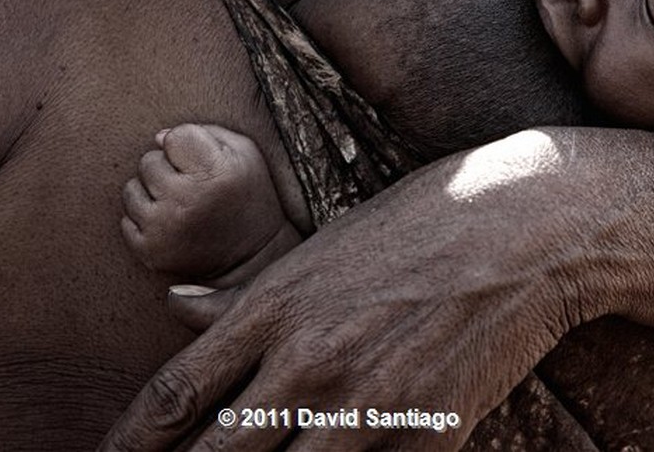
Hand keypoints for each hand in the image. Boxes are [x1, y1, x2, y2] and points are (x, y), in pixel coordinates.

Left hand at [101, 131, 599, 450]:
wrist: (524, 228)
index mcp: (275, 308)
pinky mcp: (423, 441)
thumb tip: (173, 304)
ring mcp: (365, 408)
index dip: (129, 442)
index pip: (175, 394)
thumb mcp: (321, 244)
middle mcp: (307, 363)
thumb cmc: (420, 224)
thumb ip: (243, 290)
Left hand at [120, 123, 298, 281]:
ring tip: (180, 204)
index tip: (203, 160)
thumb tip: (158, 138)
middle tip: (193, 186)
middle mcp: (186, 200)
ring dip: (151, 193)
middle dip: (167, 168)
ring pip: (132, 189)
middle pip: (148, 161)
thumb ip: (203, 132)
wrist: (254, 255)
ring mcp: (165, 228)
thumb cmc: (249, 193)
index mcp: (215, 172)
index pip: (175, 136)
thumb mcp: (244, 153)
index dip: (188, 145)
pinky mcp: (150, 251)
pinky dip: (145, 220)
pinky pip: (126, 220)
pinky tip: (171, 224)